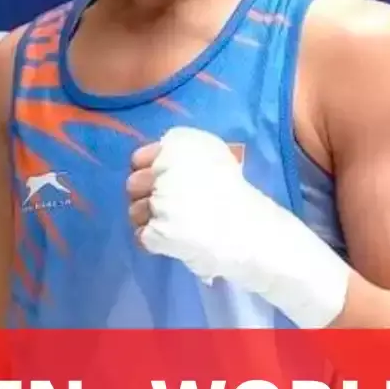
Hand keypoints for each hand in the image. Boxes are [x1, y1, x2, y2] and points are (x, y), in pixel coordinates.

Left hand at [126, 127, 350, 328]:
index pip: (139, 158)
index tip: (165, 184)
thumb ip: (182, 155)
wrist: (256, 235)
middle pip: (133, 184)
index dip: (150, 174)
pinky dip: (155, 243)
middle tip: (172, 208)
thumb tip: (151, 162)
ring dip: (148, 221)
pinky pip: (142, 237)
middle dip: (146, 197)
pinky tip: (175, 242)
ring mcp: (159, 201)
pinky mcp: (157, 231)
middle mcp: (165, 168)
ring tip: (176, 227)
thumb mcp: (213, 159)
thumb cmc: (237, 198)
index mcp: (179, 145)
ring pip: (133, 211)